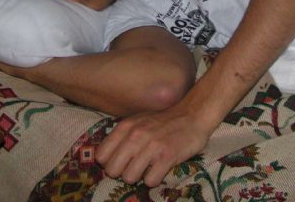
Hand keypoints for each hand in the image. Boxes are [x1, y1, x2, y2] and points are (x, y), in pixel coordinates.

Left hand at [95, 103, 210, 186]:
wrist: (193, 114)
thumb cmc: (163, 121)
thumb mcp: (137, 122)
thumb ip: (121, 136)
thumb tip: (103, 156)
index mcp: (125, 127)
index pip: (101, 156)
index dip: (110, 162)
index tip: (121, 161)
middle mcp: (135, 136)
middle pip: (112, 171)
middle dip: (122, 173)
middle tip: (135, 167)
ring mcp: (151, 146)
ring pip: (129, 178)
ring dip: (139, 177)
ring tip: (149, 167)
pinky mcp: (167, 156)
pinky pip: (150, 181)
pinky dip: (155, 178)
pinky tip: (161, 168)